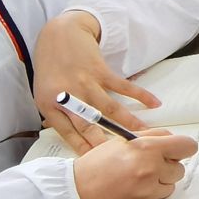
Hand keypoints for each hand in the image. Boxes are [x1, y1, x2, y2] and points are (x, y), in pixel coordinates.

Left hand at [33, 11, 157, 146]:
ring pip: (110, 109)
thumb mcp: (44, 93)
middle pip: (90, 125)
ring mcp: (86, 83)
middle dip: (107, 143)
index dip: (84, 149)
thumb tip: (72, 137)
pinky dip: (140, 95)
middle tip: (124, 158)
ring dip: (129, 124)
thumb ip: (57, 115)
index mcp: (51, 105)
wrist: (60, 34)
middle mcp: (69, 96)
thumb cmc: (51, 67)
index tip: (98, 163)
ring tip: (146, 137)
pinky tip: (154, 104)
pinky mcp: (101, 71)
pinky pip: (123, 87)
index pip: (69, 133)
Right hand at [70, 123, 196, 198]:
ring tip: (138, 179)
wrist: (75, 192)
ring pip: (170, 185)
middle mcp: (150, 169)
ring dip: (160, 182)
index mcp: (147, 149)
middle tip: (150, 165)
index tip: (179, 151)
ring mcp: (147, 191)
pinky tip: (131, 191)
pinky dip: (148, 195)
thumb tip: (171, 140)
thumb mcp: (122, 141)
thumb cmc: (96, 164)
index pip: (186, 146)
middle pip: (179, 168)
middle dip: (168, 166)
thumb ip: (150, 137)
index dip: (184, 148)